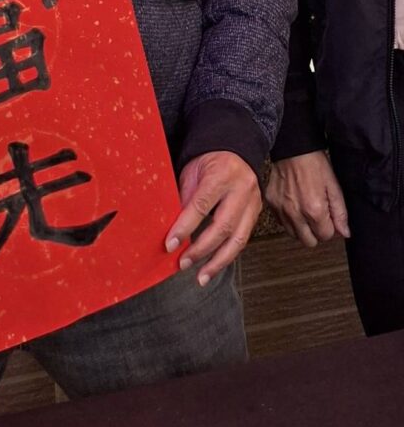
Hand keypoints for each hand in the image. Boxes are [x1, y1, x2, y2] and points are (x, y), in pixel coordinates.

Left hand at [165, 151, 260, 285]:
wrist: (234, 149)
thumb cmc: (208, 160)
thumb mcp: (191, 172)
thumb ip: (185, 198)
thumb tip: (171, 228)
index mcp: (221, 174)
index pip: (201, 205)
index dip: (184, 227)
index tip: (170, 244)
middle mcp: (241, 189)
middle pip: (222, 226)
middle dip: (201, 249)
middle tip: (183, 262)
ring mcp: (253, 203)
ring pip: (238, 239)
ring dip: (217, 261)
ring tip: (201, 276)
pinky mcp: (256, 213)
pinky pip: (242, 239)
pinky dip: (227, 255)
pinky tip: (213, 266)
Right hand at [265, 151, 349, 247]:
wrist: (292, 148)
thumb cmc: (314, 163)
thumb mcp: (334, 186)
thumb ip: (340, 213)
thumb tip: (345, 232)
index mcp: (314, 210)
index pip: (325, 236)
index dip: (330, 228)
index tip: (329, 217)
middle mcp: (295, 213)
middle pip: (308, 241)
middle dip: (316, 232)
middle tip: (318, 216)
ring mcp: (281, 210)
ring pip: (294, 235)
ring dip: (302, 228)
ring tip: (305, 210)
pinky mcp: (271, 204)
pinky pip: (281, 222)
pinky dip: (289, 219)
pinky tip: (294, 205)